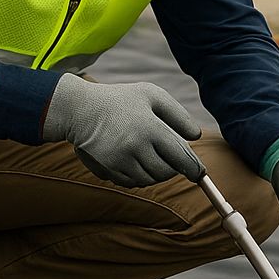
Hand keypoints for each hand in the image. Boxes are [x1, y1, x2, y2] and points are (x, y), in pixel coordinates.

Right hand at [42, 76, 202, 187]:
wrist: (79, 110)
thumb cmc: (120, 100)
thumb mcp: (151, 95)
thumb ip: (178, 115)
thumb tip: (196, 136)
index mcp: (150, 128)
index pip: (180, 158)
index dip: (193, 168)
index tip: (199, 173)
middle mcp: (135, 147)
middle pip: (165, 173)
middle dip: (172, 169)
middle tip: (172, 161)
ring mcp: (120, 161)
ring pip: (149, 180)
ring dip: (155, 173)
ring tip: (152, 157)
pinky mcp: (108, 170)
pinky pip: (131, 183)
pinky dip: (138, 176)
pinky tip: (135, 162)